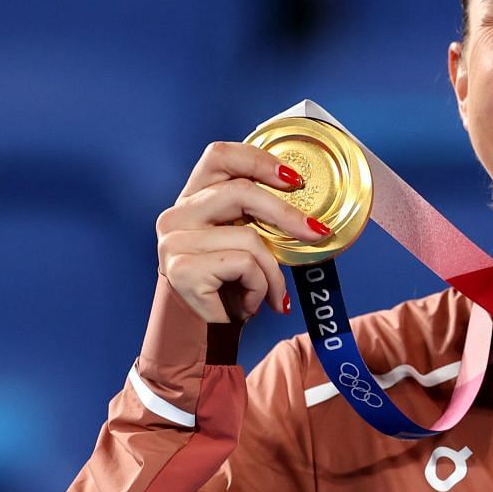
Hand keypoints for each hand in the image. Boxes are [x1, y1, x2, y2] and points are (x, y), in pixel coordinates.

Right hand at [155, 141, 327, 322]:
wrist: (200, 335)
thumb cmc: (226, 288)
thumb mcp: (240, 246)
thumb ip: (257, 221)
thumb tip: (311, 218)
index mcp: (192, 199)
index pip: (219, 156)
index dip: (259, 159)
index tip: (295, 180)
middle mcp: (176, 215)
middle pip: (241, 192)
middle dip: (287, 215)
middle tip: (317, 233)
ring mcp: (174, 242)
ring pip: (250, 238)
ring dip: (273, 274)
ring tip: (271, 295)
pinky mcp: (182, 270)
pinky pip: (244, 267)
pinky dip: (260, 289)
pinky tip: (250, 305)